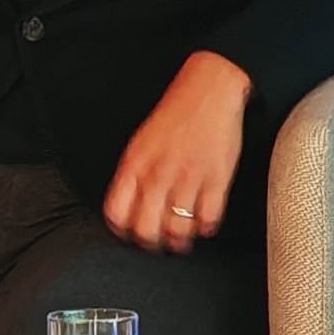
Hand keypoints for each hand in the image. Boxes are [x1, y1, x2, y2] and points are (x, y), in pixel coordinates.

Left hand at [102, 52, 252, 252]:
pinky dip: (205, 228)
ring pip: (177, 230)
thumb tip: (128, 207)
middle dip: (151, 243)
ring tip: (182, 238)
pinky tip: (204, 223)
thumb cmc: (175, 115)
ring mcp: (188, 179)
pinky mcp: (216, 180)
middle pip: (145, 229)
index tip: (129, 233)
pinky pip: (208, 220)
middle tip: (159, 243)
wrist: (209, 91)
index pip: (116, 213)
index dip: (121, 230)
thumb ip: (132, 174)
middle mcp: (159, 174)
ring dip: (179, 241)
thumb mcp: (141, 142)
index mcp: (135, 164)